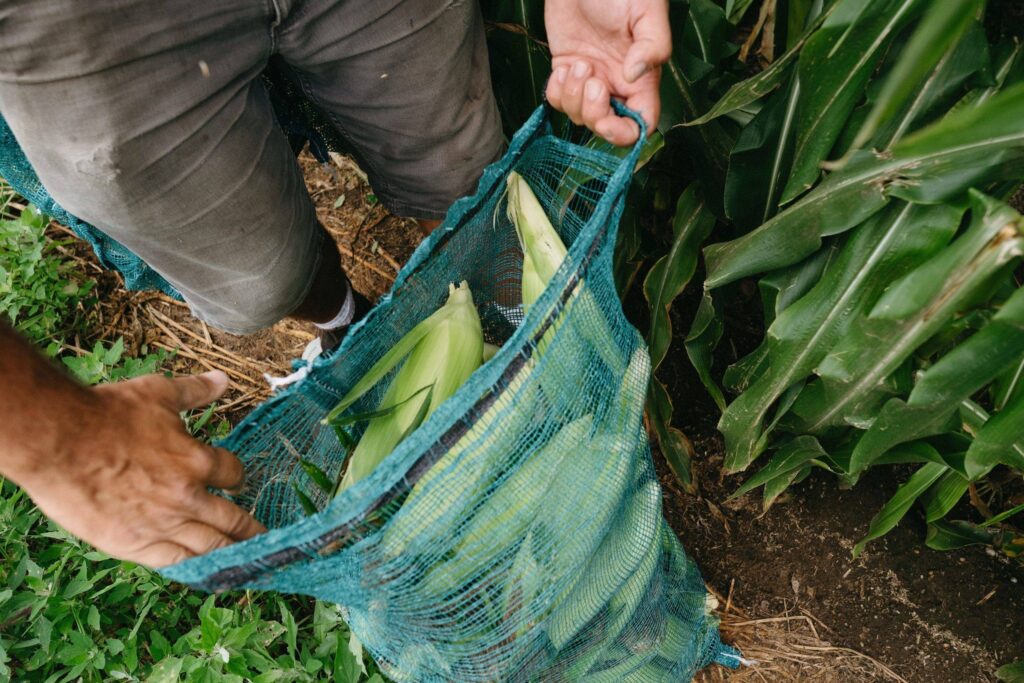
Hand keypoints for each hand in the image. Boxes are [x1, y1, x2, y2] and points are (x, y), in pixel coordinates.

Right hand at [17, 370, 264, 567]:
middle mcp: (186, 497)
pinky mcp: (134, 545)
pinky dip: (195, 568)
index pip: (233, 475)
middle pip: (232, 520)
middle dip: (250, 529)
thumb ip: (193, 391)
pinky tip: (205, 573)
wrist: (58, 442)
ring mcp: (162, 524)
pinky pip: (175, 563)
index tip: (239, 484)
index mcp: (195, 460)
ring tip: (247, 562)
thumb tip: (222, 380)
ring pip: (210, 547)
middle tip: (265, 538)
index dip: (238, 478)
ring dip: (232, 553)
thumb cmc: (106, 414)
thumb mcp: (157, 394)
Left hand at [544, 0, 670, 145]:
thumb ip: (652, 46)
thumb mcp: (647, 12)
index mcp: (643, 79)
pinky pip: (557, 101)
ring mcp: (590, 80)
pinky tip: (563, 68)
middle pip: (606, 126)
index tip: (607, 122)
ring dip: (573, 97)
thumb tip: (634, 77)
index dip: (624, 134)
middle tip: (591, 80)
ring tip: (579, 63)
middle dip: (594, 114)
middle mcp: (616, 85)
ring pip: (579, 115)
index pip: (640, 124)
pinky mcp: (565, 71)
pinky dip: (556, 92)